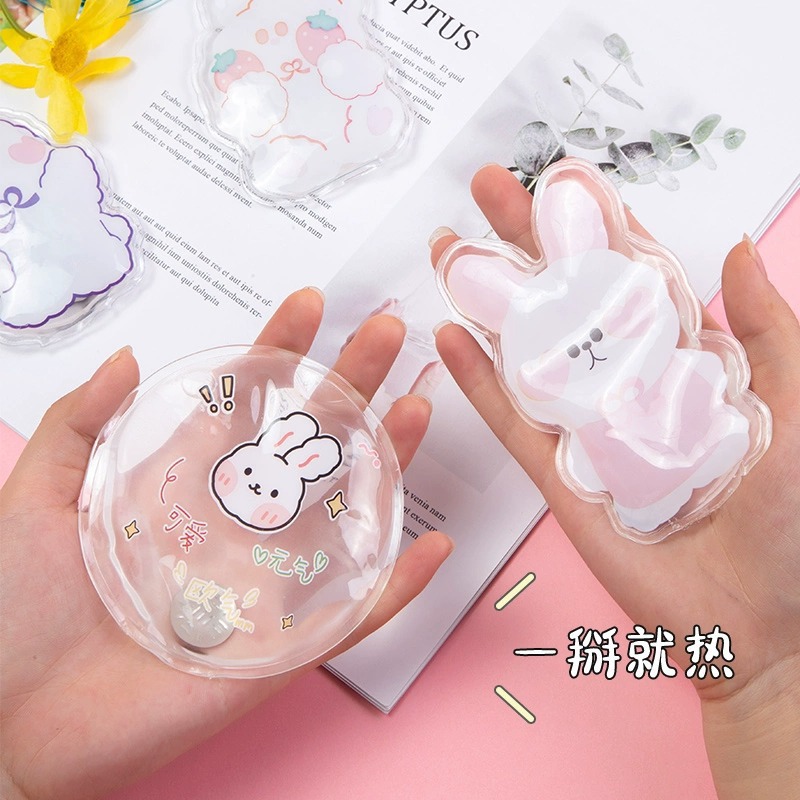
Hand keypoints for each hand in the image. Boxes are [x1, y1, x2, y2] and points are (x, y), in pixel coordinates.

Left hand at [0, 288, 452, 799]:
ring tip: (416, 411)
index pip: (249, 407)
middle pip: (310, 446)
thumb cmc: (16, 611)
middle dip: (350, 386)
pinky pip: (353, 615)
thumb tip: (129, 357)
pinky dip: (399, 587)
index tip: (310, 304)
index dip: (281, 353)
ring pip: (345, 516)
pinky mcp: (280, 647)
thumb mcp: (36, 498)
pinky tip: (432, 548)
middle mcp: (236, 526)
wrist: (14, 723)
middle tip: (387, 335)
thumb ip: (78, 424)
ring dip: (386, 466)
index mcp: (186, 488)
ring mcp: (265, 582)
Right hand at [430, 165, 799, 799]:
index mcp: (686, 363)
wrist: (757, 621)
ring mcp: (587, 427)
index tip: (561, 179)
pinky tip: (451, 337)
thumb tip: (735, 252)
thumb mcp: (797, 410)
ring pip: (529, 351)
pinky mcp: (559, 475)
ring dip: (489, 299)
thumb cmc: (791, 523)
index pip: (633, 278)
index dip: (595, 226)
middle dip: (526, 242)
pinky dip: (480, 381)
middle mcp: (628, 385)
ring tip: (450, 249)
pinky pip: (512, 421)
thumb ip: (772, 332)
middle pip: (569, 299)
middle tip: (486, 190)